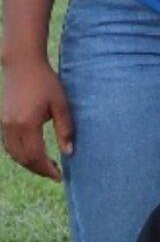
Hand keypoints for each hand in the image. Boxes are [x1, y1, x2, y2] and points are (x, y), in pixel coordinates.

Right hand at [1, 55, 72, 180]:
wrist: (21, 64)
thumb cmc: (45, 82)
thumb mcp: (61, 104)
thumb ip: (65, 129)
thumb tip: (70, 153)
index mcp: (27, 125)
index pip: (35, 157)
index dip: (47, 169)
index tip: (60, 177)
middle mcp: (11, 128)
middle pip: (23, 159)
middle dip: (39, 169)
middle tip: (55, 173)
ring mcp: (3, 125)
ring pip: (13, 154)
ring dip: (28, 163)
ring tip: (46, 166)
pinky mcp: (1, 121)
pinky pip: (8, 145)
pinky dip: (19, 154)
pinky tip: (32, 154)